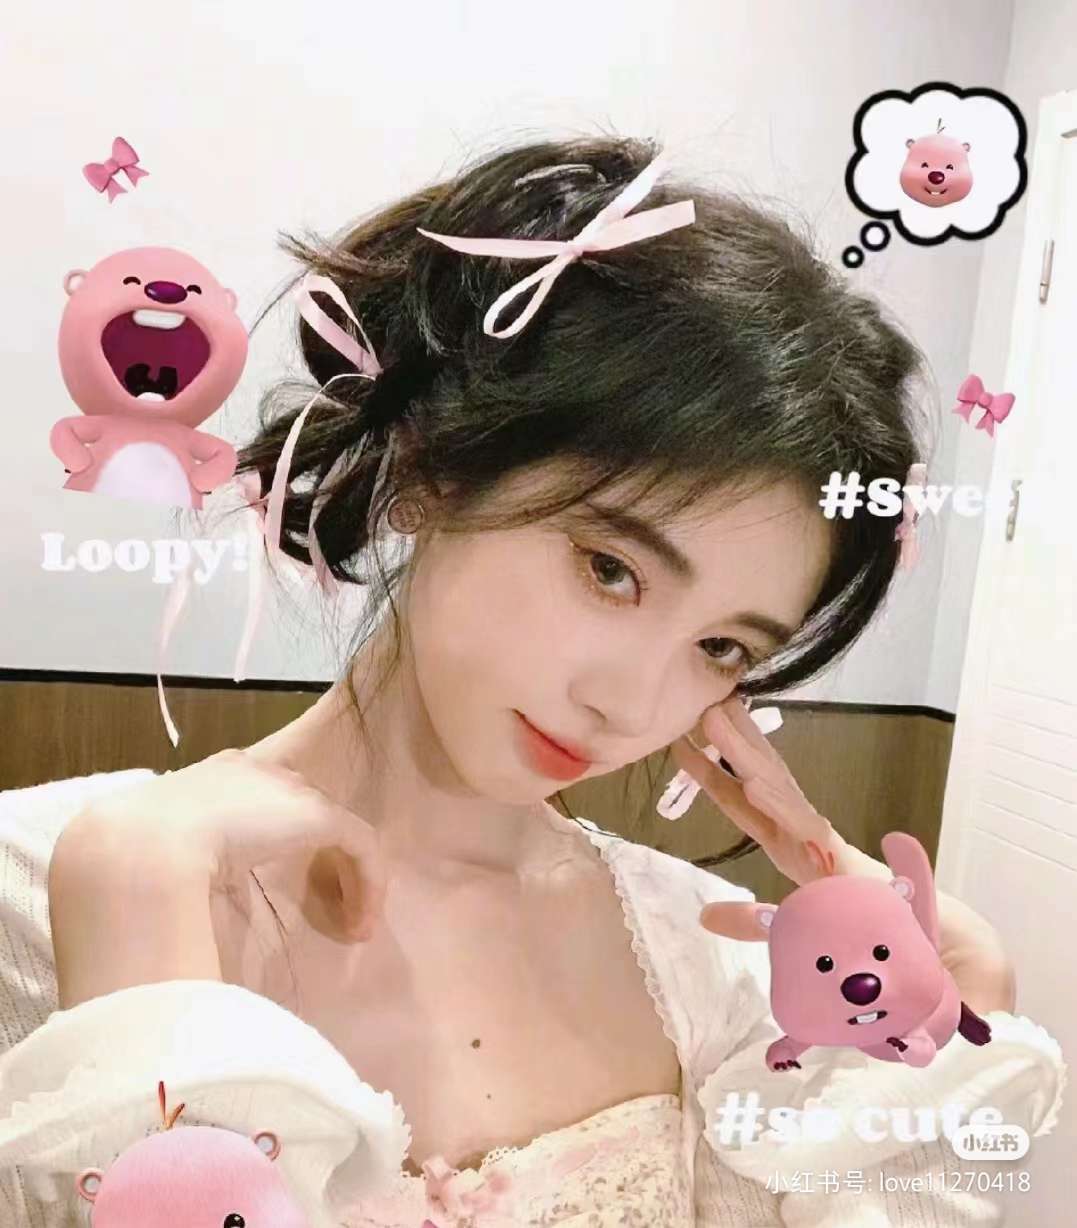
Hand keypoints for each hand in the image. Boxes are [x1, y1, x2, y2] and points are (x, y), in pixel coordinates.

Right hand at [82, 747, 385, 940]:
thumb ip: (180, 866)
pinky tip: (359, 925)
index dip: (276, 835)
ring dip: (351, 877)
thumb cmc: (133, 858)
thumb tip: (180, 903)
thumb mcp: (158, 856)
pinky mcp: (316, 814)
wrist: (139, 846)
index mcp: (213, 778)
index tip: (275, 878)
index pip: (261, 797)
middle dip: (320, 852)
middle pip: (304, 806)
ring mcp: (287, 790)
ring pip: (337, 828)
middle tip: (324, 900)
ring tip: (352, 924)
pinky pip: (359, 845)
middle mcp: (255, 772)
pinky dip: (368, 884)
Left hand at [677, 695, 1016, 1013]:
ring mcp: (828, 846)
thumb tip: (702, 917)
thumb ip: (752, 922)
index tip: (684, 744)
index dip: (713, 775)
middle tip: (702, 702)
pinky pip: (808, 830)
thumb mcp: (794, 930)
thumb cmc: (872, 934)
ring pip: (781, 792)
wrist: (938, 952)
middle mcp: (809, 838)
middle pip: (763, 782)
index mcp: (793, 848)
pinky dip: (780, 806)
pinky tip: (752, 783)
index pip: (744, 805)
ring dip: (747, 755)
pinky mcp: (847, 863)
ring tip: (717, 720)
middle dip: (732, 744)